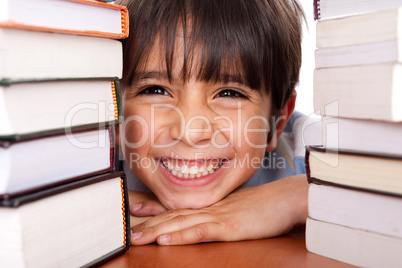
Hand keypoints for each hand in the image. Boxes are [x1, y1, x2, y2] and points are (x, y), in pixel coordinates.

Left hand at [129, 174, 307, 244]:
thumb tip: (215, 218)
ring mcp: (218, 216)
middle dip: (148, 223)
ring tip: (136, 238)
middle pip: (174, 215)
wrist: (288, 197)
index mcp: (212, 204)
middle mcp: (210, 208)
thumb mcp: (240, 208)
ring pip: (181, 223)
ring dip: (157, 231)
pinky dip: (182, 236)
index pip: (178, 205)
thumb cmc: (268, 205)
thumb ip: (224, 212)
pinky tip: (166, 241)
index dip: (155, 207)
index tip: (135, 207)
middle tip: (126, 229)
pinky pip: (201, 231)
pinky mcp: (229, 226)